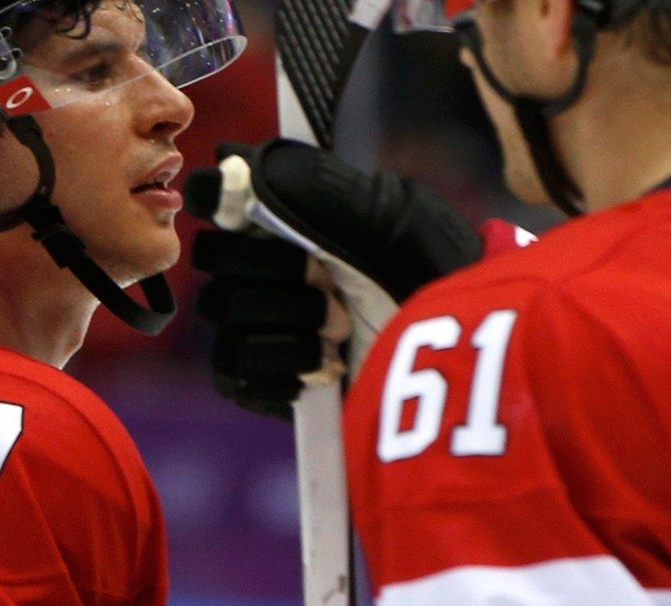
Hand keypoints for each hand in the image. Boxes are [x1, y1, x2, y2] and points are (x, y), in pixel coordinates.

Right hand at [185, 139, 482, 417]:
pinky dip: (286, 364)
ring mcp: (254, 324)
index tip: (242, 207)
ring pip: (226, 313)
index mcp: (286, 214)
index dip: (217, 196)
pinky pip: (234, 369)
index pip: (213, 193)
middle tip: (331, 282)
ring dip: (292, 321)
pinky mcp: (256, 381)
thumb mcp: (391, 215)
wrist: (457, 355)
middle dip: (278, 270)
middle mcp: (260, 265)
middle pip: (216, 256)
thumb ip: (317, 184)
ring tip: (342, 329)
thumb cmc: (430, 275)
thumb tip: (238, 159)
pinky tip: (326, 364)